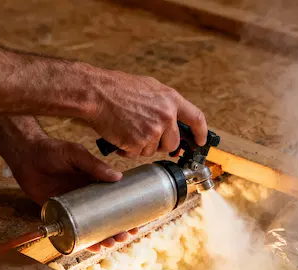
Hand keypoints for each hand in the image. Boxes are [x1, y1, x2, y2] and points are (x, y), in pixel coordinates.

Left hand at [6, 136, 137, 250]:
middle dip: (118, 230)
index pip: (116, 201)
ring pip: (91, 227)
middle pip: (106, 218)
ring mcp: (73, 206)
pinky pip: (72, 229)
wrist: (26, 155)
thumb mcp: (77, 154)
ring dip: (102, 238)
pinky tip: (91, 247)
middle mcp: (86, 197)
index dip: (127, 213)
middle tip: (125, 236)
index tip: (137, 222)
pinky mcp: (58, 212)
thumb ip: (94, 165)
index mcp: (95, 183)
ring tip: (111, 243)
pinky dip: (82, 239)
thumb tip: (118, 177)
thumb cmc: (53, 150)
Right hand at [86, 70, 207, 157]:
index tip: (200, 142)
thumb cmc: (118, 88)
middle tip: (147, 137)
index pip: (196, 118)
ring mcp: (153, 131)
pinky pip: (136, 154)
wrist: (97, 93)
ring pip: (153, 150)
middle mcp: (166, 116)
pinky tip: (120, 136)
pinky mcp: (138, 143)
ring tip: (128, 129)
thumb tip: (174, 119)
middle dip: (161, 145)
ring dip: (141, 146)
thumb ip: (165, 104)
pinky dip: (127, 150)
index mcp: (171, 99)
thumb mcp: (149, 87)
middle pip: (173, 143)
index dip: (201, 133)